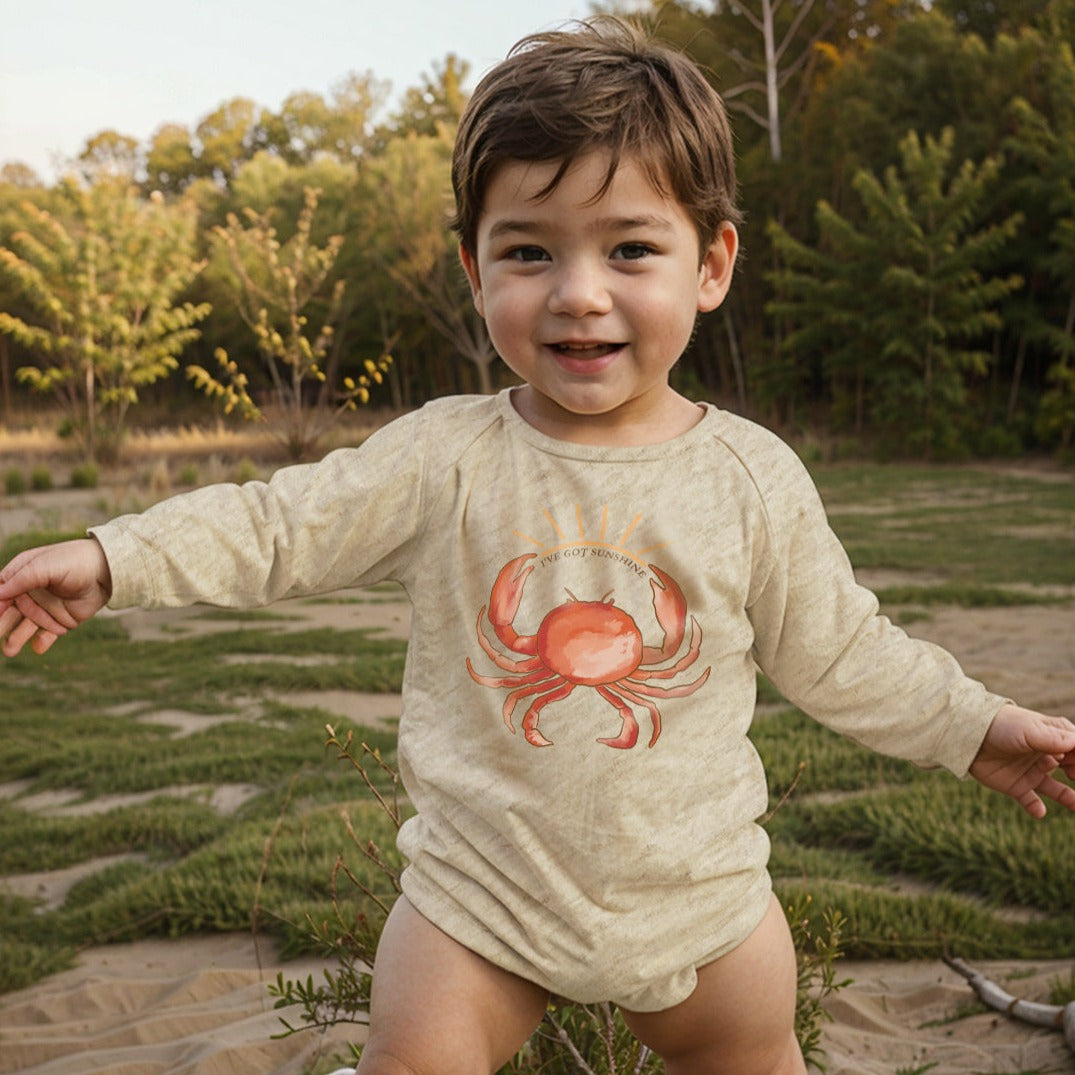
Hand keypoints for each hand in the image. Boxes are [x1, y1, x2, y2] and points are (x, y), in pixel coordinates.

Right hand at [0, 539, 112, 656]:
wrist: (106, 571)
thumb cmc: (73, 561)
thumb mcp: (44, 566)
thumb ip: (21, 579)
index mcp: (23, 575)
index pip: (2, 592)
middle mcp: (31, 592)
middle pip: (11, 612)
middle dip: (2, 624)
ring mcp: (46, 607)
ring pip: (26, 625)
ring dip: (17, 638)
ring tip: (9, 651)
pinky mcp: (62, 619)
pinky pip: (48, 634)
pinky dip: (43, 641)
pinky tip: (39, 647)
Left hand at [969, 703, 1074, 817]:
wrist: (968, 735)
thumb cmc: (1001, 726)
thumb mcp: (1029, 730)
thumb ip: (1054, 739)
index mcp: (1052, 737)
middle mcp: (1045, 756)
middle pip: (1071, 768)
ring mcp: (1031, 771)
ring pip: (1056, 789)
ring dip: (1067, 797)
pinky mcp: (1015, 786)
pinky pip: (1030, 801)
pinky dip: (1035, 807)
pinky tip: (1039, 812)